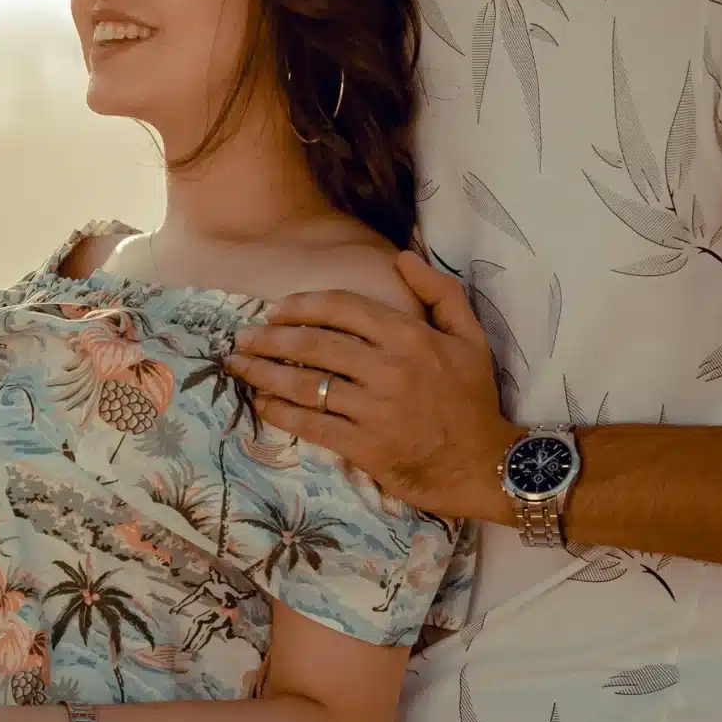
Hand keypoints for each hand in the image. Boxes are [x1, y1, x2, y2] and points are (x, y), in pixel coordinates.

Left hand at [228, 252, 518, 523]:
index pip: (342, 308)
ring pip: (306, 384)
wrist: (482, 464)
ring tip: (239, 366)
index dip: (302, 306)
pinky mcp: (364, 446)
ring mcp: (374, 410)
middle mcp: (389, 369)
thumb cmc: (473, 399)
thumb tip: (402, 257)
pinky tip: (262, 403)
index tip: (276, 310)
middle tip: (244, 337)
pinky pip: (312, 425)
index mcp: (410, 337)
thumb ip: (440, 291)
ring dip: (265, 373)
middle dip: (270, 339)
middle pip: (314, 345)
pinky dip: (281, 412)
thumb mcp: (471, 336)